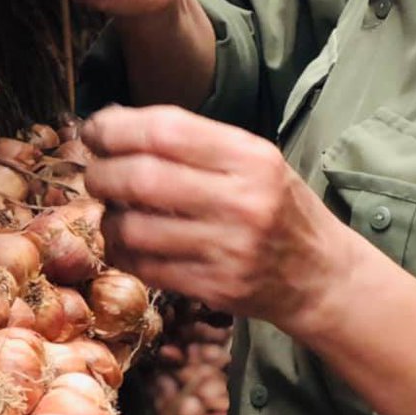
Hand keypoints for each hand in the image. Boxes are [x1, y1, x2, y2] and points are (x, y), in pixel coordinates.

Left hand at [79, 105, 357, 334]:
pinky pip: (145, 267)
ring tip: (112, 212)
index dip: (116, 128)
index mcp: (250, 157)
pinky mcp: (215, 288)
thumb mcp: (255, 160)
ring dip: (108, 218)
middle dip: (102, 174)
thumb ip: (196, 143)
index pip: (165, 130)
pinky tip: (127, 243)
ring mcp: (228, 248)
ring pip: (134, 228)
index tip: (94, 131)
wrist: (320, 274)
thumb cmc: (279, 207)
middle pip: (141, 178)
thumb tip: (115, 126)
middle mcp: (241, 200)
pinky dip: (122, 252)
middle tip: (96, 174)